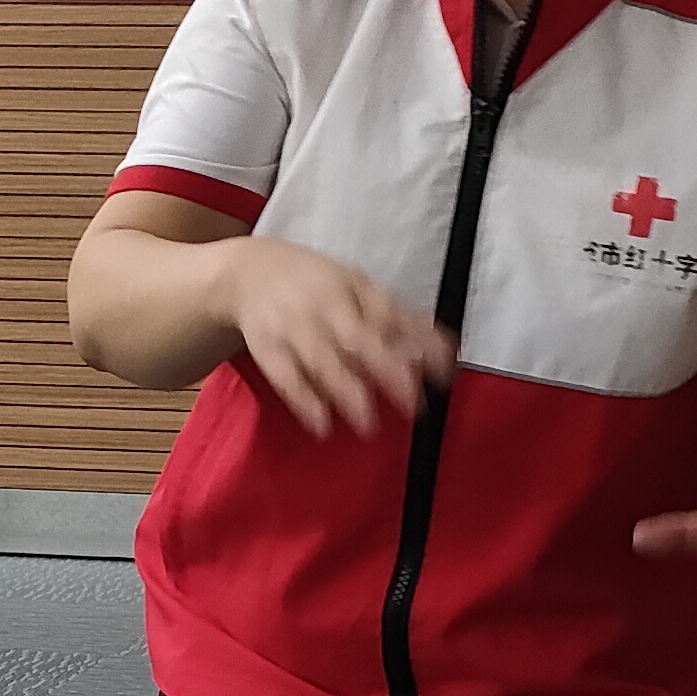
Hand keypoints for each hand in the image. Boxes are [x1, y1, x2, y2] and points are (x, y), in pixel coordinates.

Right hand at [212, 237, 453, 437]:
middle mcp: (325, 305)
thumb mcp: (358, 287)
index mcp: (353, 287)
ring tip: (368, 424)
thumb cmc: (317, 284)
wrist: (249, 271)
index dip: (418, 342)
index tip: (443, 372)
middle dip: (386, 369)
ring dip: (345, 390)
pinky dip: (302, 399)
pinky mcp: (267, 347)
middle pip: (358, 338)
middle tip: (413, 403)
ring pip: (321, 359)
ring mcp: (293, 326)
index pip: (391, 316)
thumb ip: (399, 320)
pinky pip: (284, 374)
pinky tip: (321, 424)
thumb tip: (447, 350)